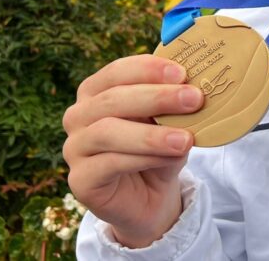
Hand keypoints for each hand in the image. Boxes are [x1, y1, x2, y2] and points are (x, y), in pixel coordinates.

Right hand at [62, 54, 203, 247]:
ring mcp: (74, 148)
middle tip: (194, 99)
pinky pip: (110, 163)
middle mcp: (78, 115)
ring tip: (186, 139)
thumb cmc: (159, 149)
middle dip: (157, 98)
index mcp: (96, 91)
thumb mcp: (171, 122)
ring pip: (108, 131)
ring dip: (152, 134)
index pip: (117, 72)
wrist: (151, 198)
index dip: (147, 69)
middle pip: (112, 99)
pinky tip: (171, 157)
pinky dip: (145, 158)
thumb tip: (194, 90)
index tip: (181, 72)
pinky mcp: (80, 180)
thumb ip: (175, 106)